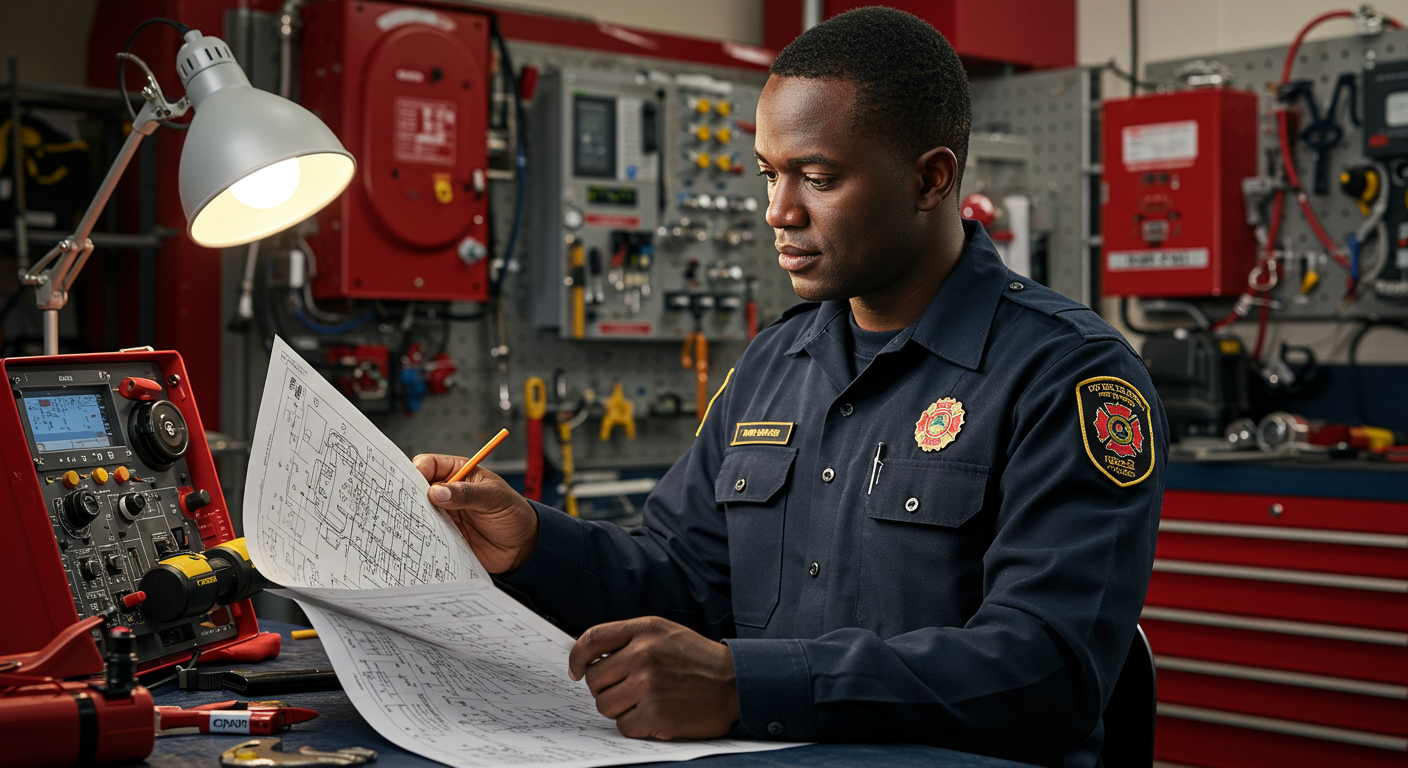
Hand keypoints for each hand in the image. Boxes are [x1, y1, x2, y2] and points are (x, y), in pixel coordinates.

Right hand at [413, 453, 538, 573]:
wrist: (521, 546)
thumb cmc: (512, 514)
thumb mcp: (493, 498)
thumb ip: (467, 494)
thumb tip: (436, 492)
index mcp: (458, 472)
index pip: (429, 464)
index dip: (417, 470)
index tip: (412, 482)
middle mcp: (446, 492)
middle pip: (416, 488)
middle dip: (408, 495)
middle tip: (404, 505)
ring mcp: (443, 513)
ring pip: (417, 511)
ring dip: (412, 516)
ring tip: (409, 524)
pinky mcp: (443, 534)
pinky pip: (425, 532)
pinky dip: (419, 535)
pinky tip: (417, 539)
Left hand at [568, 616, 738, 739]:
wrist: (735, 684)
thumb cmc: (698, 660)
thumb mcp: (665, 633)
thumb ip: (630, 639)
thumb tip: (588, 659)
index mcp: (645, 630)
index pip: (592, 640)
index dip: (577, 657)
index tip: (575, 671)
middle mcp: (645, 655)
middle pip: (594, 679)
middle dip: (605, 688)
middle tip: (625, 690)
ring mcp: (650, 686)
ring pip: (605, 705)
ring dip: (619, 708)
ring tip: (643, 701)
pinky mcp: (657, 715)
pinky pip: (624, 726)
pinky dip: (635, 725)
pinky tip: (655, 715)